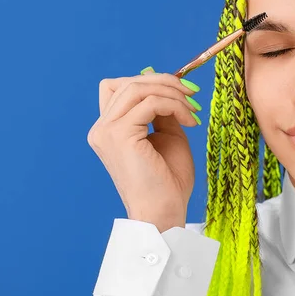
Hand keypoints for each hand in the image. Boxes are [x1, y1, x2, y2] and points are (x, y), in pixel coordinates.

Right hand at [87, 67, 201, 231]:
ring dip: (171, 92)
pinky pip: (150, 103)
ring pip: (137, 88)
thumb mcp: (167, 137)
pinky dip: (174, 105)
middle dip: (164, 81)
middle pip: (127, 82)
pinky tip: (190, 121)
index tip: (180, 92)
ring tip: (192, 109)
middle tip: (191, 94)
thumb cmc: (167, 183)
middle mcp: (102, 129)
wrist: (164, 213)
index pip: (118, 88)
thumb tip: (170, 86)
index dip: (149, 81)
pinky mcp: (120, 135)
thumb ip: (163, 111)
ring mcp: (107, 131)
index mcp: (108, 130)